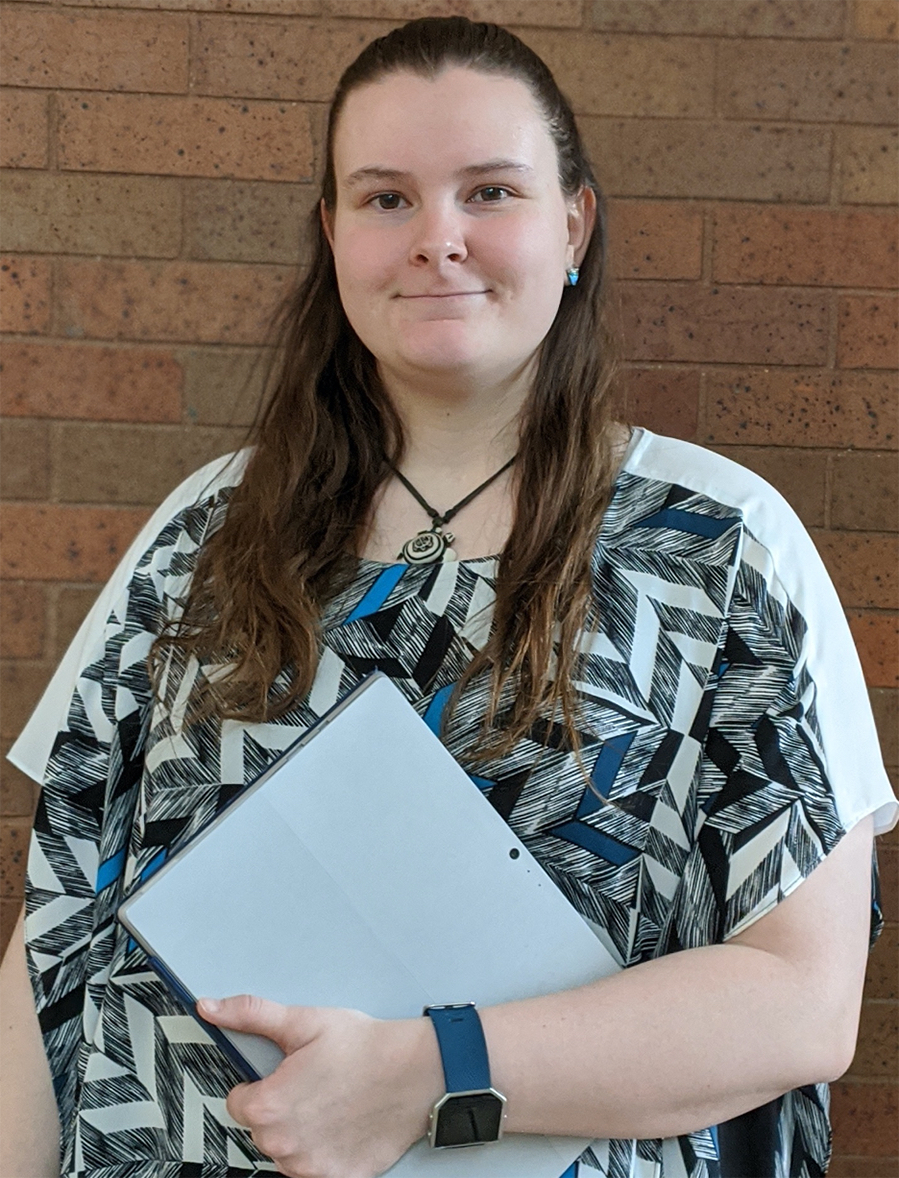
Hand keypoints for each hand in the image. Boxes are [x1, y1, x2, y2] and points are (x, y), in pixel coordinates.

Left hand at [197, 996, 443, 1177]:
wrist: (417, 1072)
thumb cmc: (365, 1047)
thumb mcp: (303, 1021)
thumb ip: (250, 1015)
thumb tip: (211, 1008)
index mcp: (268, 1106)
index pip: (238, 1102)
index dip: (261, 1083)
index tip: (286, 1073)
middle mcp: (283, 1144)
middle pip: (262, 1128)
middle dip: (280, 1107)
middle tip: (314, 1083)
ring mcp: (309, 1167)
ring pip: (286, 1150)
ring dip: (300, 1131)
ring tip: (331, 1102)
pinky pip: (313, 1169)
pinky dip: (323, 1152)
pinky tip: (342, 1126)